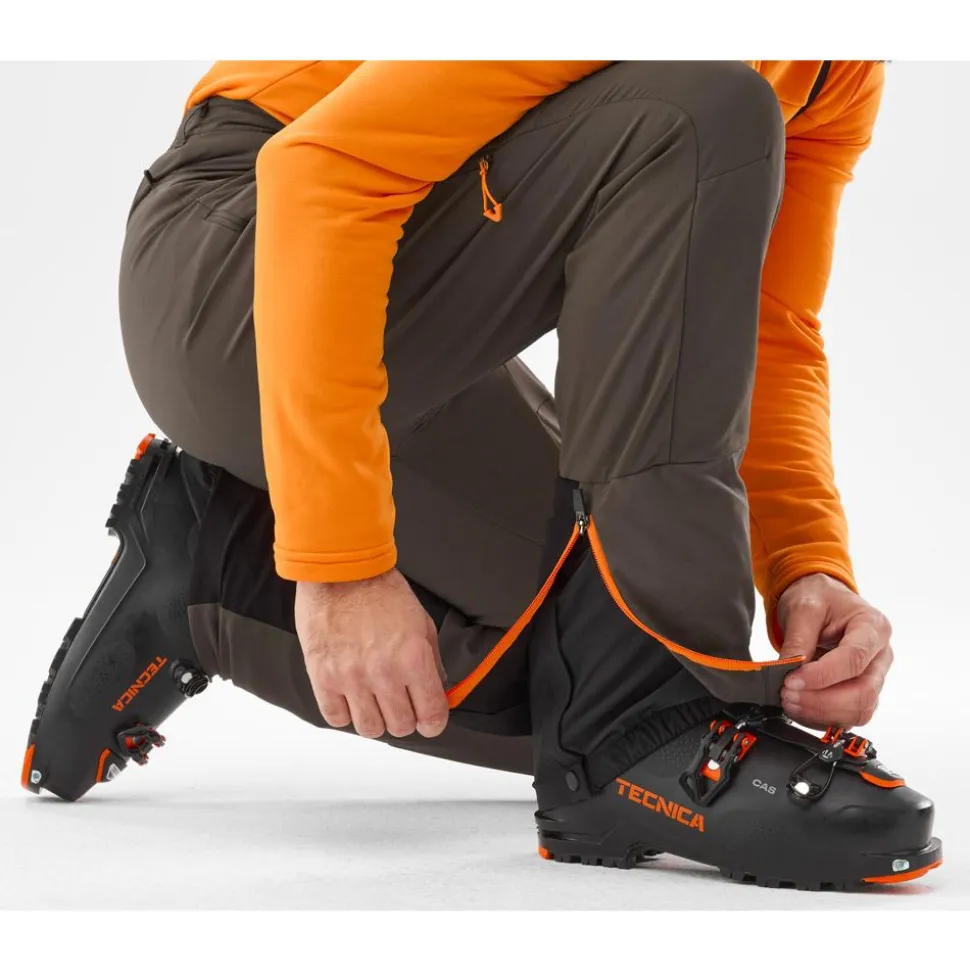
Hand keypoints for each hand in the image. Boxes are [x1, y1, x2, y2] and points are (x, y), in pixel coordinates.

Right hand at [295, 569, 448, 739]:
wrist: (341, 572)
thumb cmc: (381, 591)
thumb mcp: (422, 623)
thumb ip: (432, 661)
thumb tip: (438, 690)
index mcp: (413, 659)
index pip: (432, 715)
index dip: (434, 721)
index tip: (430, 719)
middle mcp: (384, 674)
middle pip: (401, 727)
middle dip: (405, 718)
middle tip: (400, 702)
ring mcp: (352, 678)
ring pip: (370, 729)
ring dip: (375, 718)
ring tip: (373, 700)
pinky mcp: (323, 677)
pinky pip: (337, 718)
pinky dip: (345, 712)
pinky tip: (350, 695)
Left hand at [777, 573, 892, 729]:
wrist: (822, 599)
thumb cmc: (819, 597)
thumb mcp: (803, 608)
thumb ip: (798, 640)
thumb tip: (788, 672)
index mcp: (873, 627)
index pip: (854, 659)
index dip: (823, 676)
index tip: (792, 680)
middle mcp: (880, 655)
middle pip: (863, 692)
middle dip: (822, 700)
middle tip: (787, 695)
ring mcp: (874, 677)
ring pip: (860, 710)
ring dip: (822, 713)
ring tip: (789, 702)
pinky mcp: (861, 692)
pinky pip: (848, 716)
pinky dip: (822, 718)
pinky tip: (799, 709)